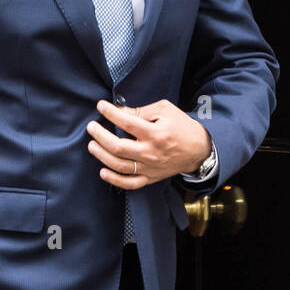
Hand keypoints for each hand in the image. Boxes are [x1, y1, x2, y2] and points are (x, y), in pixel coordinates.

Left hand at [86, 98, 211, 188]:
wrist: (199, 150)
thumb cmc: (181, 126)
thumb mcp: (165, 110)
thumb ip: (142, 111)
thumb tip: (119, 112)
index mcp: (156, 133)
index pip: (127, 122)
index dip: (110, 113)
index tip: (101, 106)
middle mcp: (151, 152)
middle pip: (118, 147)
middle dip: (100, 136)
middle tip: (91, 127)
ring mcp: (150, 168)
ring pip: (120, 166)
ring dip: (101, 156)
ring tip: (92, 145)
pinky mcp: (151, 178)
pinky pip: (130, 183)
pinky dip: (114, 180)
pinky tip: (103, 171)